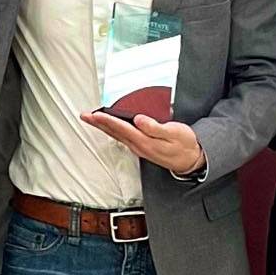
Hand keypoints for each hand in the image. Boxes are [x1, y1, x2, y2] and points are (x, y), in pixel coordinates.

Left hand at [81, 111, 206, 173]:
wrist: (191, 160)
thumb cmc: (184, 144)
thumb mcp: (174, 133)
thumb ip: (155, 127)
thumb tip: (138, 120)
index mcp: (145, 141)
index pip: (122, 128)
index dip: (108, 120)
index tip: (96, 114)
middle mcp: (139, 146)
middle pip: (114, 132)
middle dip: (98, 123)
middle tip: (84, 115)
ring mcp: (139, 148)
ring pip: (116, 135)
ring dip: (103, 126)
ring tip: (91, 118)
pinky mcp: (142, 147)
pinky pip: (122, 137)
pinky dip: (112, 129)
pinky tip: (109, 126)